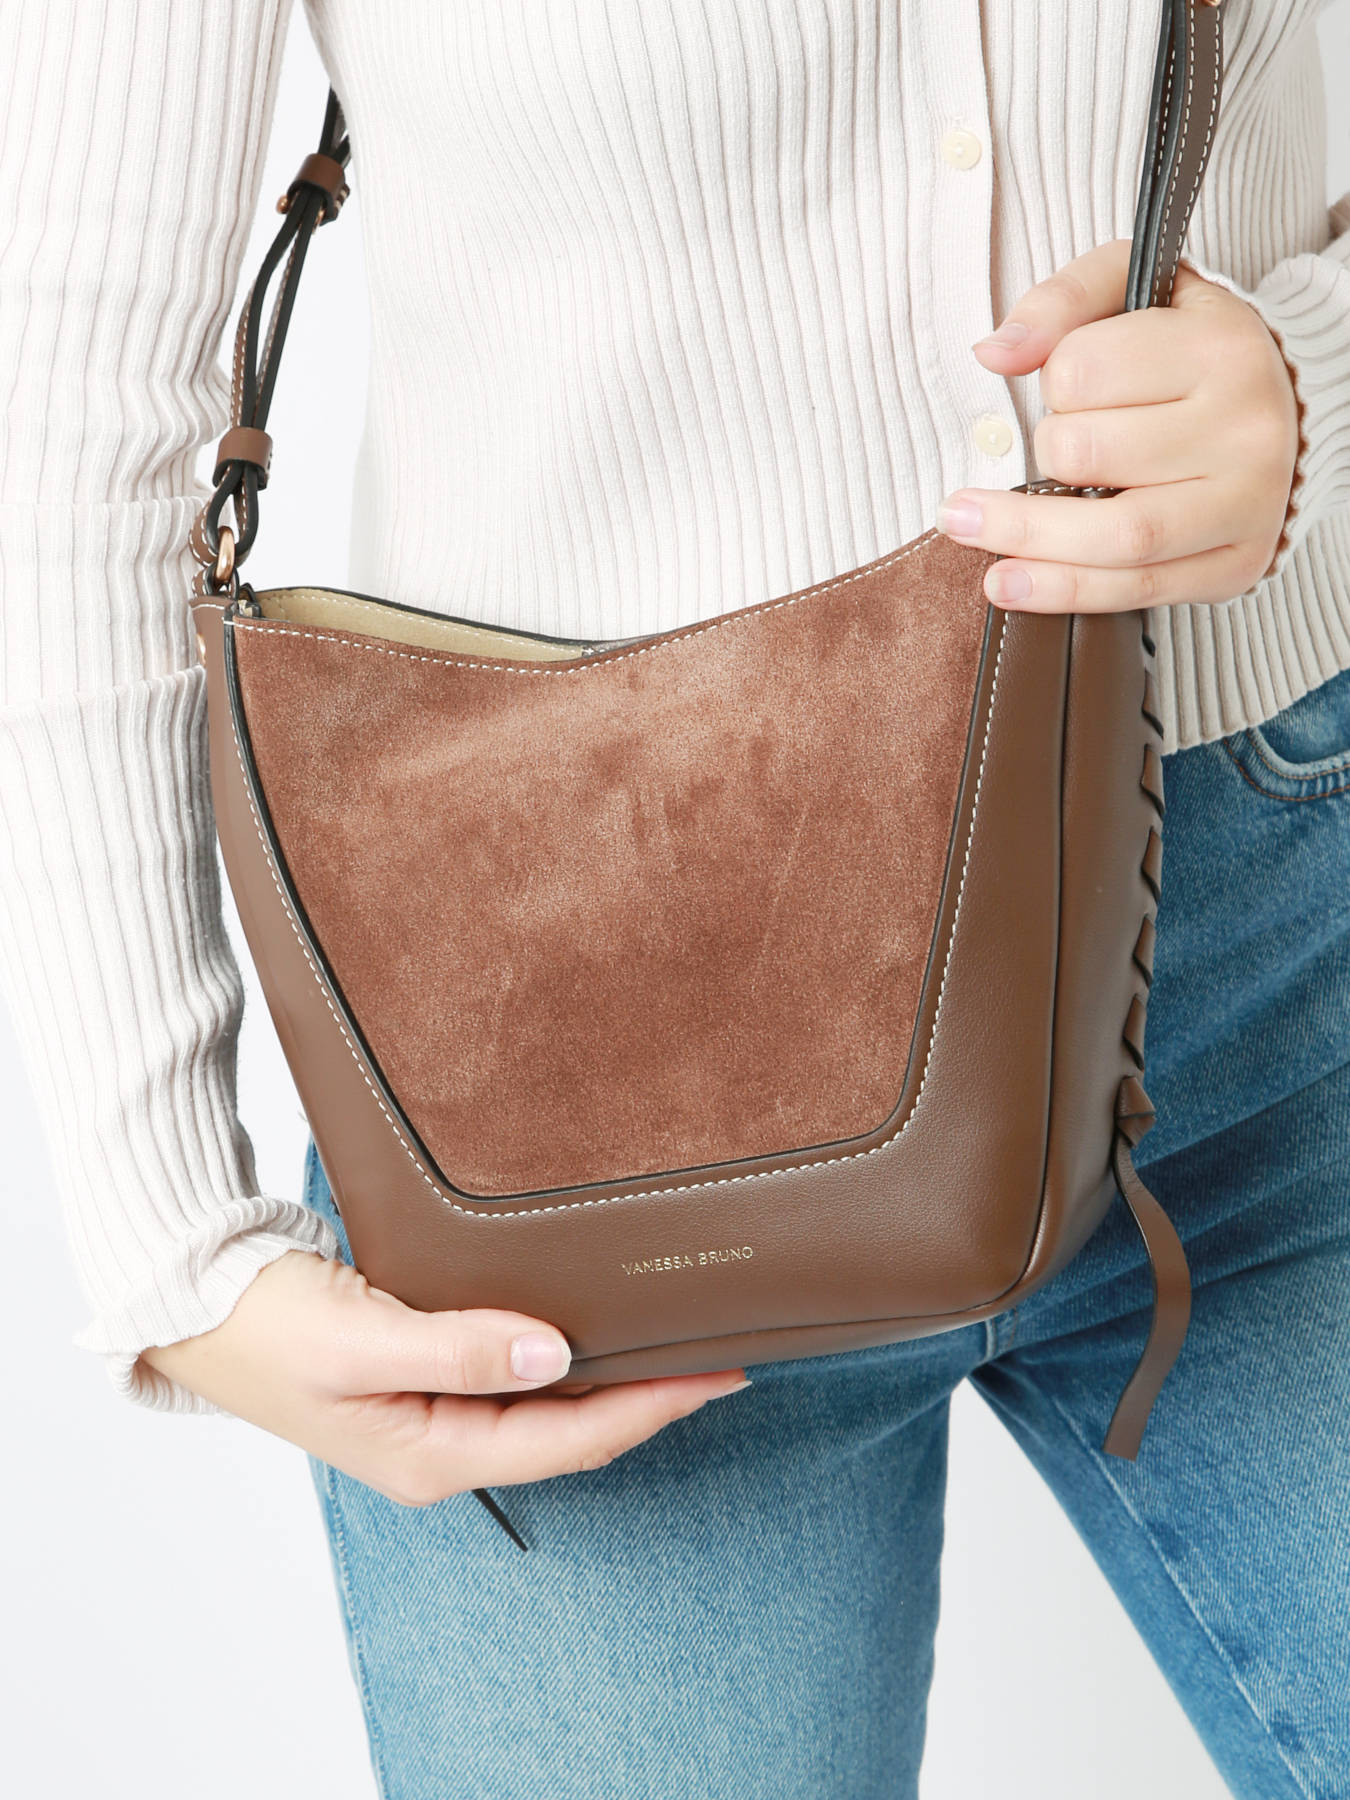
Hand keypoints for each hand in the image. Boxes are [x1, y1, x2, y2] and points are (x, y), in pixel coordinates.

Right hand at [141, 1251, 748, 1505]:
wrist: (199, 1304)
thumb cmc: (265, 1327)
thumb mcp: (359, 1341)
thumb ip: (459, 1348)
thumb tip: (557, 1351)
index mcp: (430, 1455)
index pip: (572, 1438)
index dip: (653, 1405)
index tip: (719, 1369)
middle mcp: (443, 1448)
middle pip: (575, 1430)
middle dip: (653, 1396)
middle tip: (725, 1350)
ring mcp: (437, 1419)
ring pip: (553, 1408)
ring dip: (616, 1377)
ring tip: (680, 1337)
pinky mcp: (429, 1383)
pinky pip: (521, 1381)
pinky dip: (570, 1357)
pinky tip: (600, 1328)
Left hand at [935, 238, 1300, 611]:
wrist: (1285, 413)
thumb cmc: (1187, 350)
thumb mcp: (1132, 292)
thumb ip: (1060, 302)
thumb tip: (994, 353)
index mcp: (1220, 346)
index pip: (1082, 373)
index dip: (1050, 382)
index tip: (1065, 386)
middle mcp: (1245, 427)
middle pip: (1089, 455)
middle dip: (1038, 456)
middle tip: (1039, 451)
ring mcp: (1247, 502)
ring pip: (1117, 535)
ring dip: (1026, 539)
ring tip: (964, 530)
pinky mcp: (1237, 563)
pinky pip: (1137, 590)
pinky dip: (1062, 592)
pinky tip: (1008, 584)